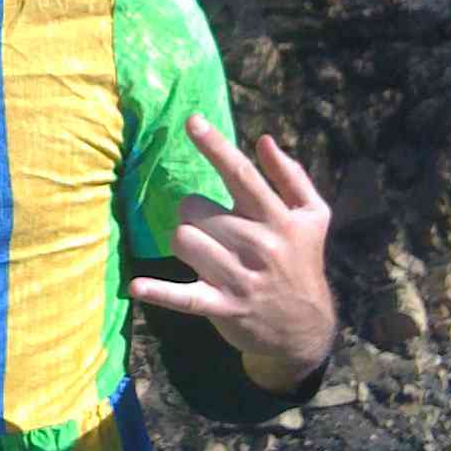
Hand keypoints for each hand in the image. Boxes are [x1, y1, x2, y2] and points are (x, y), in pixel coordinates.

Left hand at [129, 114, 334, 382]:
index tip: (192, 121)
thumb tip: (265, 140)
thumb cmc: (301, 262)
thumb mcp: (313, 218)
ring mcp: (240, 277)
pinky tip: (136, 287)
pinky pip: (183, 296)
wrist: (305, 329)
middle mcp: (260, 245)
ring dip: (183, 243)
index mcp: (278, 219)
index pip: (241, 175)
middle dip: (192, 213)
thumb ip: (291, 177)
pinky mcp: (222, 306)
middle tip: (208, 227)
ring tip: (200, 253)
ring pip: (184, 241)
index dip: (215, 147)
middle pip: (197, 210)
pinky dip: (158, 292)